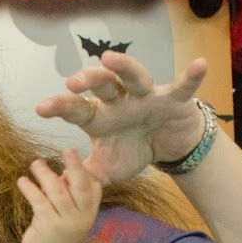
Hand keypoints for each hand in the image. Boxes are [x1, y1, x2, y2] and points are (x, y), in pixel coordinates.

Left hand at [16, 149, 101, 242]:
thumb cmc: (56, 237)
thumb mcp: (68, 217)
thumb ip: (67, 197)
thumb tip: (63, 173)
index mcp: (89, 214)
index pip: (95, 189)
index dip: (86, 173)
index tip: (74, 159)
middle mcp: (81, 217)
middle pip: (81, 187)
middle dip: (76, 166)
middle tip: (69, 148)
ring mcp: (66, 223)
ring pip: (58, 192)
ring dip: (46, 175)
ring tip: (35, 163)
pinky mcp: (48, 226)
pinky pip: (40, 202)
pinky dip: (31, 189)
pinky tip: (22, 181)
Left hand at [35, 52, 208, 182]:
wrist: (169, 147)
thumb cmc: (134, 150)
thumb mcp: (108, 169)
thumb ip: (85, 176)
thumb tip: (58, 184)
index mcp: (100, 117)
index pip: (76, 109)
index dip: (59, 107)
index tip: (40, 108)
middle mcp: (119, 101)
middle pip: (102, 85)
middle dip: (88, 81)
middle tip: (73, 83)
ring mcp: (146, 96)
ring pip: (133, 77)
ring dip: (123, 67)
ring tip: (109, 57)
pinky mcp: (174, 98)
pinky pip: (183, 86)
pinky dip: (192, 77)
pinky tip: (201, 64)